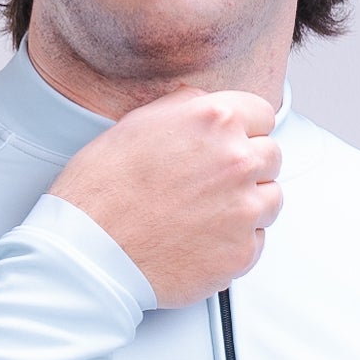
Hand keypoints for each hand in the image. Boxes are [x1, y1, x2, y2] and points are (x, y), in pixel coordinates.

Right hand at [48, 87, 280, 308]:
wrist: (88, 252)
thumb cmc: (100, 192)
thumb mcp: (136, 124)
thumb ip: (184, 109)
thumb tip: (204, 107)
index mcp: (214, 120)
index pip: (262, 113)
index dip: (242, 129)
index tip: (230, 143)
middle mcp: (237, 161)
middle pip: (271, 155)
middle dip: (247, 166)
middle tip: (212, 182)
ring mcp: (244, 210)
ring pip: (271, 199)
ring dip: (247, 204)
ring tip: (205, 213)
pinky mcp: (241, 252)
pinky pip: (256, 241)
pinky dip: (235, 241)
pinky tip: (200, 239)